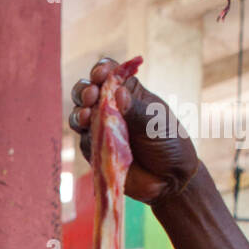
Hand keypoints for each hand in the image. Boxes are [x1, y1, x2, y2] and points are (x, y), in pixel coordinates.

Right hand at [69, 58, 199, 204]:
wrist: (169, 178)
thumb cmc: (168, 143)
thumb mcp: (156, 121)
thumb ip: (136, 109)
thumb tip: (118, 94)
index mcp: (128, 92)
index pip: (109, 74)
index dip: (101, 70)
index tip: (101, 75)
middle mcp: (111, 108)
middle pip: (87, 91)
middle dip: (85, 90)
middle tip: (91, 96)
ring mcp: (102, 130)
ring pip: (79, 114)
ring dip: (79, 112)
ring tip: (86, 115)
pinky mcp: (96, 151)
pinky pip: (83, 140)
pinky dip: (83, 134)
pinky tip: (88, 132)